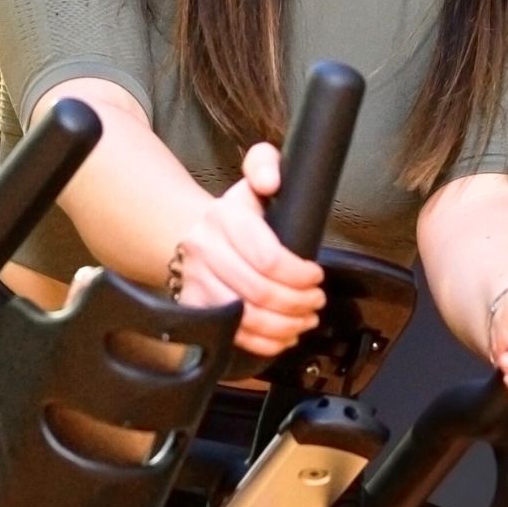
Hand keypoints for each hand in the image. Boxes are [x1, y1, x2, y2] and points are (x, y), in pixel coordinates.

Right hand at [177, 143, 325, 359]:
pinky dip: (264, 342)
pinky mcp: (195, 308)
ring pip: (246, 318)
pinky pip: (232, 334)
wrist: (191, 235)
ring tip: (306, 319)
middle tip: (316, 300)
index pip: (268, 257)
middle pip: (259, 291)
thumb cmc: (233, 214)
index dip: (300, 274)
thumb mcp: (251, 178)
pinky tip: (284, 335)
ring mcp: (197, 283)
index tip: (316, 275)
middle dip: (298, 302)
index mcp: (224, 218)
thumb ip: (264, 164)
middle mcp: (205, 251)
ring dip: (285, 324)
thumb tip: (271, 180)